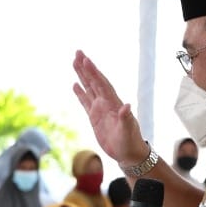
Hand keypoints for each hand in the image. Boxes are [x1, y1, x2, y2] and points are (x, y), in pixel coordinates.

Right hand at [72, 51, 147, 165]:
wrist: (128, 153)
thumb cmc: (130, 143)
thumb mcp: (128, 132)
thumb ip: (126, 119)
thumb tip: (127, 106)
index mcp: (114, 104)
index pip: (102, 84)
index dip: (94, 72)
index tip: (86, 60)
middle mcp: (106, 103)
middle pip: (94, 81)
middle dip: (86, 67)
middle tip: (78, 52)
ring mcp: (100, 109)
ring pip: (89, 88)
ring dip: (82, 75)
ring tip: (75, 61)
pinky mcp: (95, 117)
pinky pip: (85, 101)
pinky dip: (80, 92)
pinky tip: (75, 84)